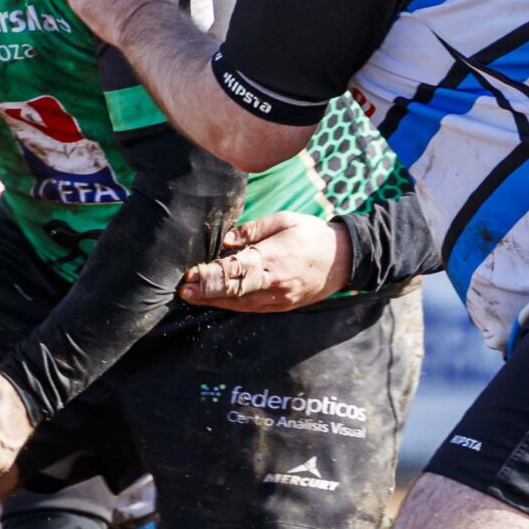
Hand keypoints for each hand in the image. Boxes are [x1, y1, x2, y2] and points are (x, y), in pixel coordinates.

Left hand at [180, 213, 351, 313]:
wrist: (344, 259)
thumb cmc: (311, 234)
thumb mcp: (284, 220)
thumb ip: (253, 230)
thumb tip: (227, 241)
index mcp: (273, 258)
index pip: (236, 269)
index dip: (211, 274)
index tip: (191, 273)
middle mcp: (274, 282)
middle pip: (234, 291)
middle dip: (206, 292)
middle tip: (184, 291)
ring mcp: (279, 298)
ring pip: (240, 304)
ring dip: (214, 301)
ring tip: (192, 296)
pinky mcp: (282, 307)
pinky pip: (252, 308)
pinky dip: (231, 305)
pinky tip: (215, 302)